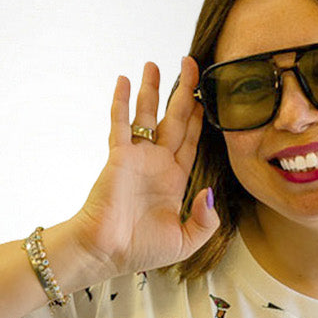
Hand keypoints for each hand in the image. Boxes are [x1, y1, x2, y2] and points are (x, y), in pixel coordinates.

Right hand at [71, 56, 218, 278]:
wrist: (108, 254)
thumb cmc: (142, 251)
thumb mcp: (186, 241)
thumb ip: (205, 220)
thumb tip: (210, 192)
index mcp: (175, 180)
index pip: (191, 141)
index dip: (200, 118)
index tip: (207, 95)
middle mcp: (157, 164)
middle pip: (174, 119)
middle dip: (183, 92)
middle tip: (191, 63)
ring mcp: (138, 158)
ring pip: (147, 115)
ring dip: (152, 89)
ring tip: (155, 63)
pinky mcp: (118, 157)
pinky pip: (120, 124)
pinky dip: (122, 102)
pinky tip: (124, 80)